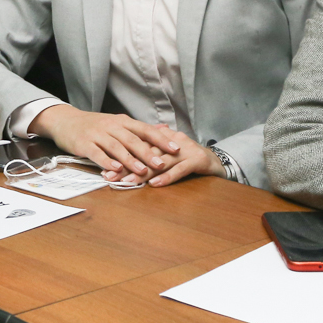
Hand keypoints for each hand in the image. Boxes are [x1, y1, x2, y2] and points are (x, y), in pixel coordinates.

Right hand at [31, 105, 177, 179]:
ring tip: (141, 170)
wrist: (65, 120)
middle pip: (132, 139)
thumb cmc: (95, 125)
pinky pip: (97, 153)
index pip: (145, 129)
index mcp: (122, 121)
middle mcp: (112, 125)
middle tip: (161, 164)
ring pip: (116, 147)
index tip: (176, 149)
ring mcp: (97, 134)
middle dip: (148, 152)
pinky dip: (106, 161)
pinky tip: (115, 170)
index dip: (161, 139)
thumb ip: (140, 129)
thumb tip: (165, 129)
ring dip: (129, 159)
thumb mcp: (118, 123)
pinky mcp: (84, 143)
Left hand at [102, 126, 225, 187]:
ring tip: (127, 183)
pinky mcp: (198, 160)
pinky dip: (167, 177)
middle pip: (146, 154)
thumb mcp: (168, 152)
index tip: (105, 169)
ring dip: (143, 173)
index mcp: (164, 138)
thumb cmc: (189, 158)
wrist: (217, 161)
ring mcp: (186, 150)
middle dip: (127, 166)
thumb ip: (151, 149)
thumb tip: (129, 148)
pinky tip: (154, 184)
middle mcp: (173, 141)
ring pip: (161, 162)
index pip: (139, 147)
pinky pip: (180, 169)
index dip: (122, 158)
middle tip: (110, 177)